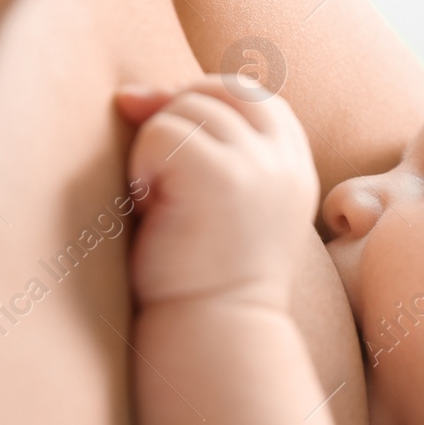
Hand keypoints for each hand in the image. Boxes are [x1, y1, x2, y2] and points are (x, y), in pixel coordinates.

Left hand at [117, 76, 319, 308]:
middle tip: (156, 177)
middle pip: (218, 90)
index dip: (202, 101)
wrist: (214, 334)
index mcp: (294, 167)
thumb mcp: (217, 204)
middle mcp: (285, 161)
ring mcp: (259, 166)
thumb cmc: (202, 278)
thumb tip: (129, 93)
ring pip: (186, 108)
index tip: (173, 152)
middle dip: (174, 116)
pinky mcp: (223, 175)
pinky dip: (143, 167)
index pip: (250, 94)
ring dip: (156, 149)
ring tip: (158, 204)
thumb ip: (201, 146)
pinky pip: (162, 133)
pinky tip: (149, 208)